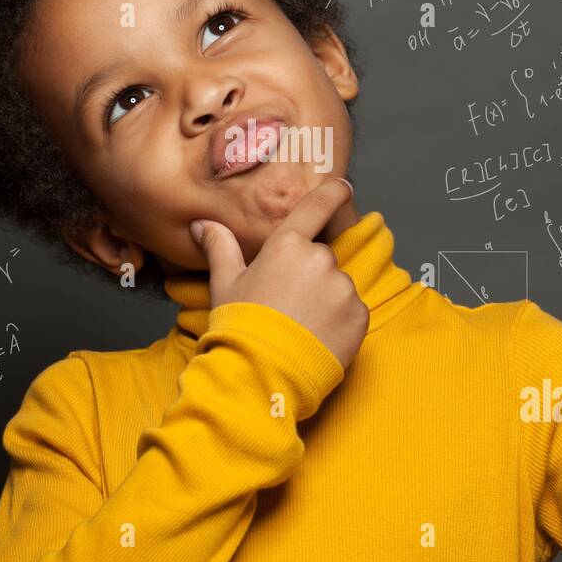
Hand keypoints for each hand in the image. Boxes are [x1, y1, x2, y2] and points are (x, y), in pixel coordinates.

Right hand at [189, 178, 367, 368]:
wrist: (262, 375)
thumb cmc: (240, 326)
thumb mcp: (225, 284)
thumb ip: (220, 247)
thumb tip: (202, 223)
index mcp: (287, 245)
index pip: (317, 206)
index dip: (333, 192)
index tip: (343, 186)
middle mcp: (320, 259)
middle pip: (321, 258)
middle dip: (309, 275)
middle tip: (286, 305)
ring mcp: (342, 288)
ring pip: (337, 286)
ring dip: (325, 300)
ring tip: (299, 326)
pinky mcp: (359, 315)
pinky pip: (352, 311)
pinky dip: (339, 322)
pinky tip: (316, 337)